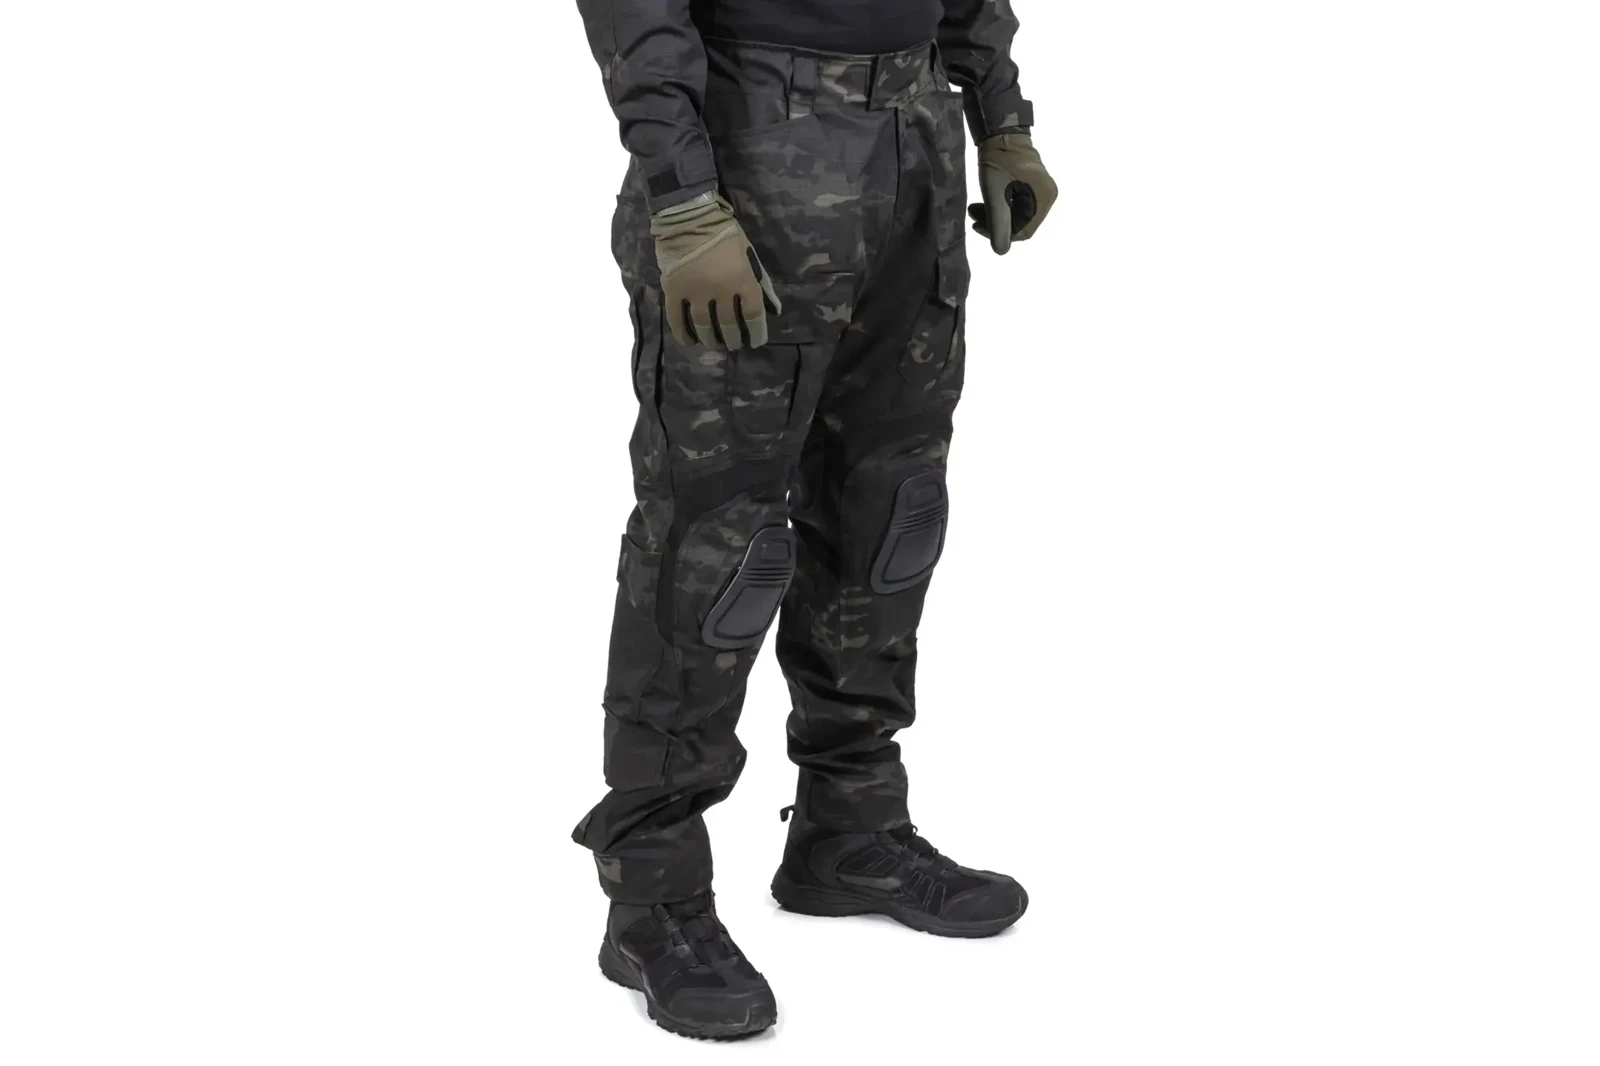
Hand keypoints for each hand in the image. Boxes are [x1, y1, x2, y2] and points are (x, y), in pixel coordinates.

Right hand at [651, 192, 781, 349]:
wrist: (689, 217)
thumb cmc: (724, 234)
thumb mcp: (749, 255)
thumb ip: (759, 282)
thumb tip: (772, 310)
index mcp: (742, 279)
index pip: (753, 315)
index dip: (756, 332)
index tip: (755, 342)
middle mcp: (720, 290)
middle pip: (729, 324)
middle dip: (733, 339)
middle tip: (733, 344)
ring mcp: (695, 292)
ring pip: (704, 326)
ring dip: (711, 339)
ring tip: (714, 344)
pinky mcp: (674, 291)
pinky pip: (677, 319)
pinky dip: (684, 333)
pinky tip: (690, 341)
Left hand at [968, 134, 1058, 254]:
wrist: (1000, 129)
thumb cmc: (999, 160)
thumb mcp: (995, 194)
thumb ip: (998, 224)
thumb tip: (1000, 252)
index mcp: (1043, 198)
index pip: (1023, 231)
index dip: (1000, 234)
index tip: (978, 226)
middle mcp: (1046, 196)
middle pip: (1019, 222)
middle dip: (994, 223)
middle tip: (973, 215)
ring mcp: (1039, 189)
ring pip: (1015, 213)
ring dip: (994, 214)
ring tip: (973, 208)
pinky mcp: (1030, 183)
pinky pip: (1015, 203)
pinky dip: (999, 205)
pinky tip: (983, 202)